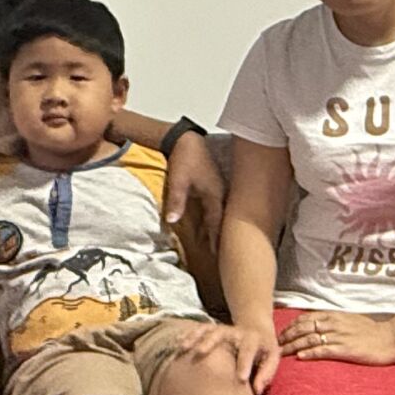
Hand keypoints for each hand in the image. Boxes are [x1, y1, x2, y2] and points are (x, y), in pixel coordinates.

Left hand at [162, 132, 224, 248]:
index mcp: (214, 194)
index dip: (217, 238)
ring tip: (214, 244)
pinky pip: (213, 207)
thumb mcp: (178, 181)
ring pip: (218, 214)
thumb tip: (173, 222)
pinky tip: (206, 224)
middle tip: (219, 254)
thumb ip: (177, 201)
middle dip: (220, 236)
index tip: (217, 254)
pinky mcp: (211, 186)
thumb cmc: (185, 158)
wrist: (187, 139)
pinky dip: (211, 218)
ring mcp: (216, 189)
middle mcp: (219, 193)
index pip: (217, 222)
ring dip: (215, 228)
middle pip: (221, 220)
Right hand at [177, 321, 281, 394]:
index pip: (248, 350)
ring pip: (207, 330)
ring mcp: (223, 329)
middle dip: (210, 343)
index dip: (244, 363)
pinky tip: (177, 345)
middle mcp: (236, 332)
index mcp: (253, 339)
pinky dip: (188, 335)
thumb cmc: (264, 351)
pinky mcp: (213, 329)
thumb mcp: (272, 359)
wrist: (257, 328)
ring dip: (194, 337)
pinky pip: (199, 330)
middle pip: (222, 333)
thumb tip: (257, 391)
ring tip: (182, 348)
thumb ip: (266, 374)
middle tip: (200, 353)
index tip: (240, 379)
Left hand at [283, 310, 394, 368]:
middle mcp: (333, 324)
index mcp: (334, 316)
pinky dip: (310, 353)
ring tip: (280, 353)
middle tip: (275, 345)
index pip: (305, 318)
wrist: (390, 338)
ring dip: (292, 346)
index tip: (281, 334)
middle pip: (303, 328)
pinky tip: (300, 358)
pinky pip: (323, 351)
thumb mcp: (350, 320)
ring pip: (309, 340)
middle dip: (286, 336)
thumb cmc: (372, 331)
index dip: (290, 326)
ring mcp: (338, 336)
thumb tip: (318, 324)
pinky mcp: (345, 349)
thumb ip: (333, 321)